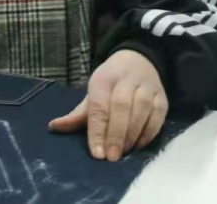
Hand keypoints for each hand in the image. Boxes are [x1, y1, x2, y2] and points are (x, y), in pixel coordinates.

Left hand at [48, 50, 166, 160]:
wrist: (137, 60)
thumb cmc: (111, 83)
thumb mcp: (92, 93)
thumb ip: (77, 114)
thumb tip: (53, 127)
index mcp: (104, 79)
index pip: (99, 106)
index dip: (98, 130)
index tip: (97, 153)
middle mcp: (126, 80)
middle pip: (121, 108)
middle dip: (115, 135)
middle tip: (111, 157)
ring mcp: (147, 87)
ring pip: (141, 111)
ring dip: (132, 135)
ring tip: (123, 153)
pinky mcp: (162, 97)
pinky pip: (157, 117)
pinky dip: (148, 134)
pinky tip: (138, 146)